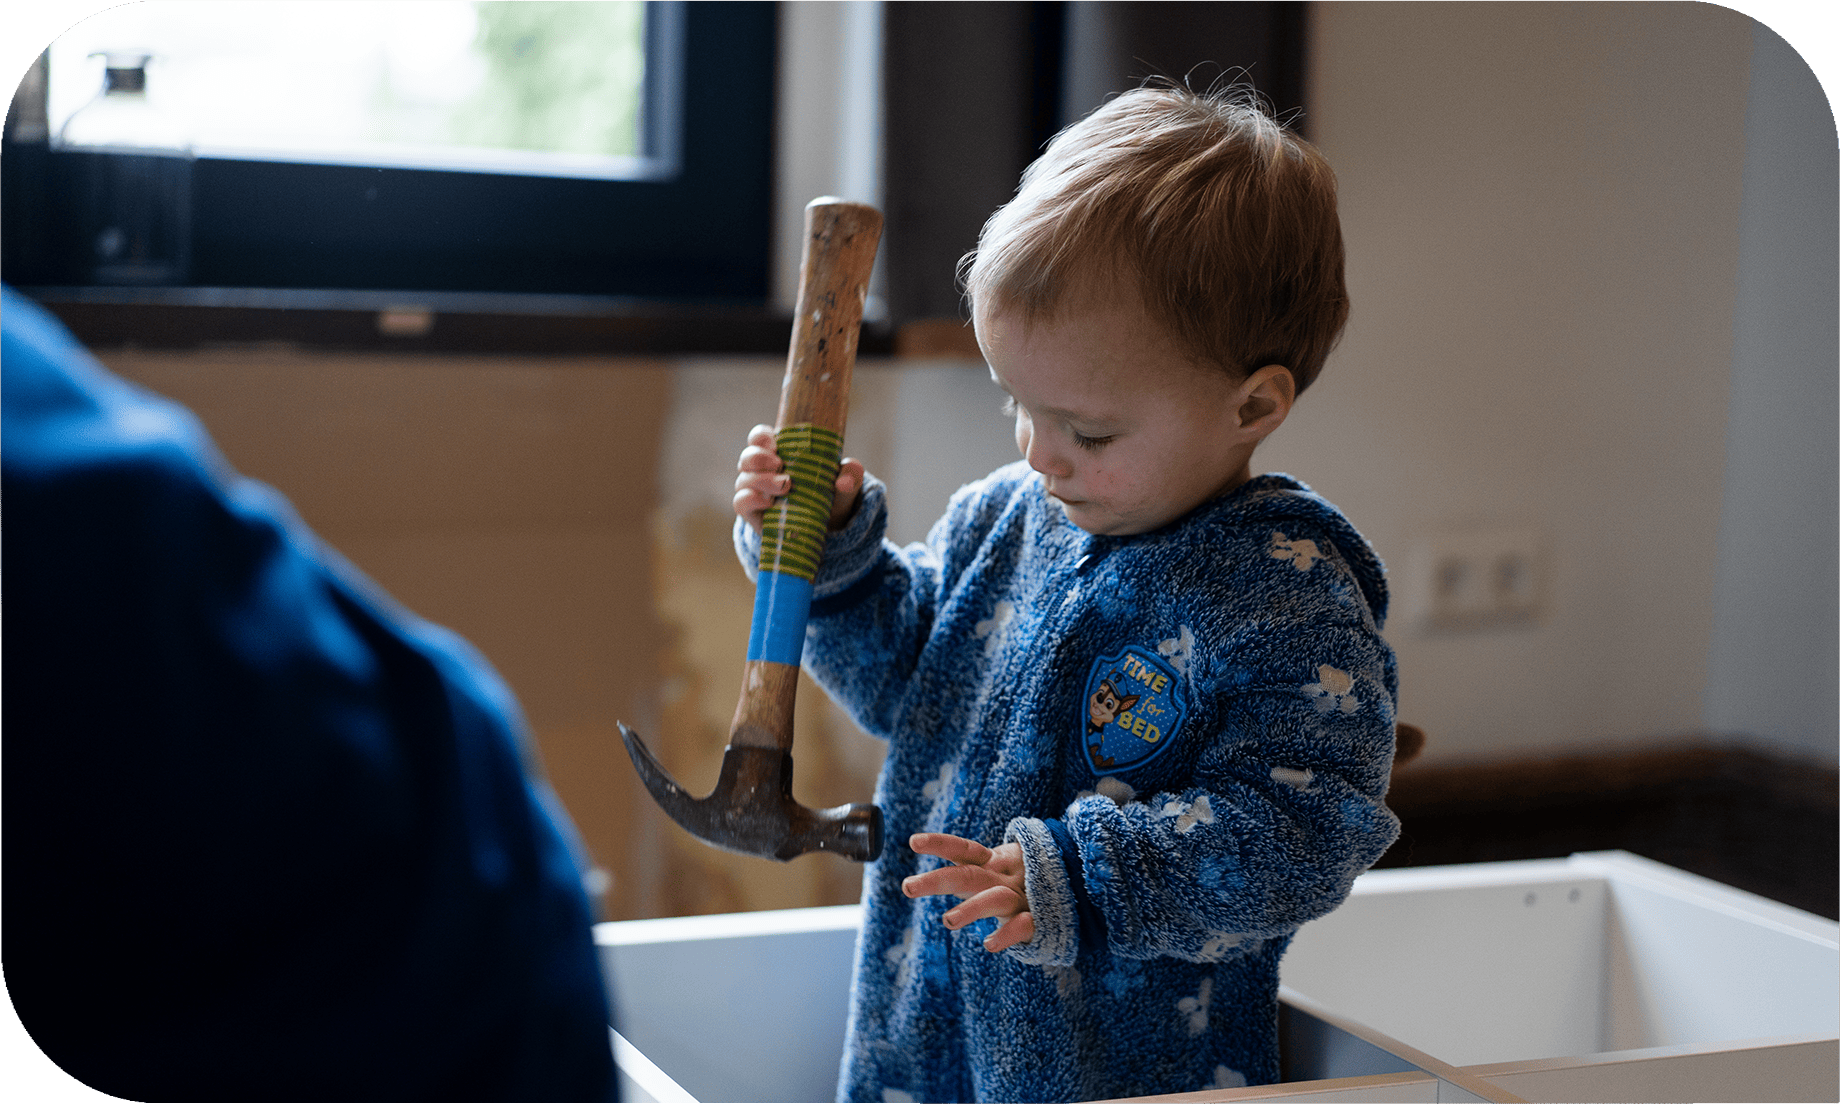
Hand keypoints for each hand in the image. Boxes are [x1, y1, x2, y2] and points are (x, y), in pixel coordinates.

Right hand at [732, 424, 864, 532]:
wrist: (823, 531)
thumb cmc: (829, 497)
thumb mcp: (845, 485)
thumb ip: (850, 475)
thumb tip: (844, 480)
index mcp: (779, 454)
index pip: (760, 438)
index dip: (761, 437)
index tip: (775, 442)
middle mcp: (762, 471)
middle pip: (747, 457)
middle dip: (759, 458)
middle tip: (779, 464)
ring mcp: (755, 492)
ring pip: (743, 479)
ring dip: (761, 480)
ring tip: (784, 485)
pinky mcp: (752, 513)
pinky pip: (741, 502)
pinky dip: (751, 500)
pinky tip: (768, 503)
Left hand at [903, 833, 1034, 952]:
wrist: (1076, 888)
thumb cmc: (1028, 882)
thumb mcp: (1002, 871)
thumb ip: (973, 872)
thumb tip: (931, 877)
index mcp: (994, 864)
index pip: (964, 849)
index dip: (939, 844)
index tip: (912, 842)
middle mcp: (1004, 878)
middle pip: (968, 876)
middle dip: (937, 880)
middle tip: (907, 887)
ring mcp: (1023, 898)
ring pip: (995, 900)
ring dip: (972, 909)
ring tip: (947, 922)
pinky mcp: (1040, 919)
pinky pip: (1023, 925)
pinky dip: (1007, 934)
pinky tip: (989, 945)